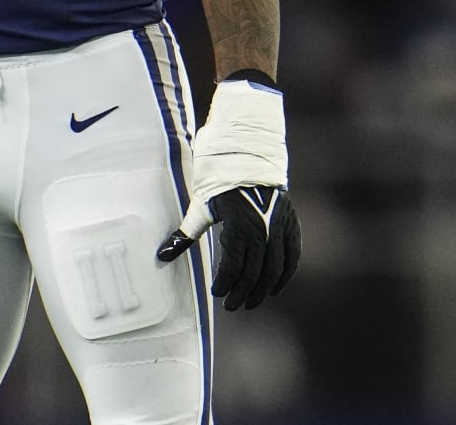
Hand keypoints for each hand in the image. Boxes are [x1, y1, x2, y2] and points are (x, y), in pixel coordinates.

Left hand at [155, 74, 298, 309]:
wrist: (248, 148)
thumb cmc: (219, 176)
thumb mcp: (200, 205)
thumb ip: (185, 233)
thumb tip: (162, 255)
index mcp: (240, 224)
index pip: (236, 264)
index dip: (226, 283)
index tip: (217, 294)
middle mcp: (264, 227)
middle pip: (257, 271)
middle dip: (243, 292)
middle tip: (232, 306)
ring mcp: (280, 225)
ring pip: (276, 267)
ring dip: (263, 288)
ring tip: (250, 301)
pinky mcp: (290, 221)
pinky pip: (293, 254)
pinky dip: (285, 273)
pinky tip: (275, 287)